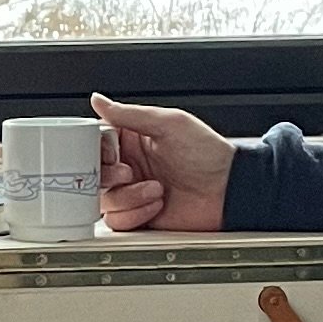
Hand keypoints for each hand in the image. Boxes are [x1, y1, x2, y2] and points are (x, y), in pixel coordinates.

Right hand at [90, 94, 232, 232]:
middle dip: (108, 176)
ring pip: (103, 199)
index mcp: (133, 139)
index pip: (96, 142)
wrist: (229, 190)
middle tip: (128, 173)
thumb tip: (98, 101)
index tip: (110, 154)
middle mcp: (130, 165)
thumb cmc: (208, 153)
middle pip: (93, 173)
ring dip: (128, 197)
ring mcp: (133, 192)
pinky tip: (157, 204)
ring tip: (156, 190)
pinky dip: (135, 214)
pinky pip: (117, 221)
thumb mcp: (169, 124)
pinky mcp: (139, 216)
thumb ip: (130, 114)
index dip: (97, 150)